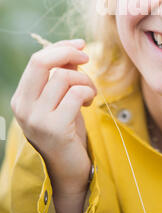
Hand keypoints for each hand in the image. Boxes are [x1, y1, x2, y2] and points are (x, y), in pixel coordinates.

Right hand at [11, 38, 96, 195]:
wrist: (69, 166)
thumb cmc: (66, 127)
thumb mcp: (60, 97)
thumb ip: (62, 73)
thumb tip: (75, 47)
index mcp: (21, 97)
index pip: (36, 59)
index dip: (61, 47)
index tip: (80, 45)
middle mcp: (23, 107)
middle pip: (41, 61)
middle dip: (68, 52)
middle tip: (86, 58)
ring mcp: (37, 119)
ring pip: (64, 77)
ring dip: (85, 80)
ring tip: (89, 93)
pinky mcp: (54, 128)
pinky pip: (76, 94)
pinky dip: (88, 92)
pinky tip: (89, 102)